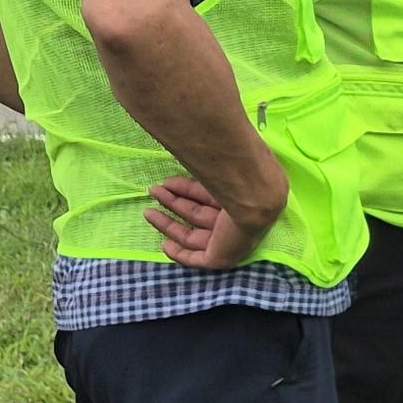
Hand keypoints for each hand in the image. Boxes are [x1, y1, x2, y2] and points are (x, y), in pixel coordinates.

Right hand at [142, 166, 286, 270]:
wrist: (255, 198)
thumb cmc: (241, 176)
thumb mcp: (220, 167)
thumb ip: (206, 163)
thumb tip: (191, 143)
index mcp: (241, 197)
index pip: (212, 196)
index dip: (189, 191)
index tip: (170, 183)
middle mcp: (236, 220)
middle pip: (197, 214)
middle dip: (174, 203)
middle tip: (154, 191)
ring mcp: (229, 241)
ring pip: (191, 234)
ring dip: (168, 223)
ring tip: (147, 211)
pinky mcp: (220, 259)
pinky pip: (196, 259)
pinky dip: (179, 254)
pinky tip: (164, 244)